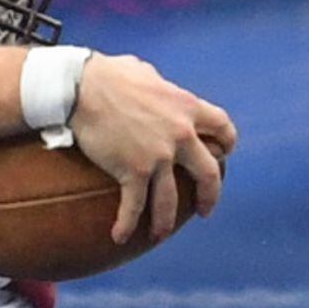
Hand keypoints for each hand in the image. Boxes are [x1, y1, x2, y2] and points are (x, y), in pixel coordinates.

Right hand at [67, 51, 235, 241]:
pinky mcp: (134, 171)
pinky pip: (135, 206)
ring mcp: (159, 156)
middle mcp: (180, 134)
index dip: (226, 143)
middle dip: (210, 194)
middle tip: (205, 208)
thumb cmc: (108, 74)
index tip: (223, 154)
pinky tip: (120, 235)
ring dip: (166, 221)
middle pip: (208, 172)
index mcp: (187, 107)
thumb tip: (154, 85)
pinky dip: (127, 224)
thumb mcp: (145, 73)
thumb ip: (159, 86)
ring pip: (172, 200)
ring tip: (160, 234)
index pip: (223, 127)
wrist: (82, 87)